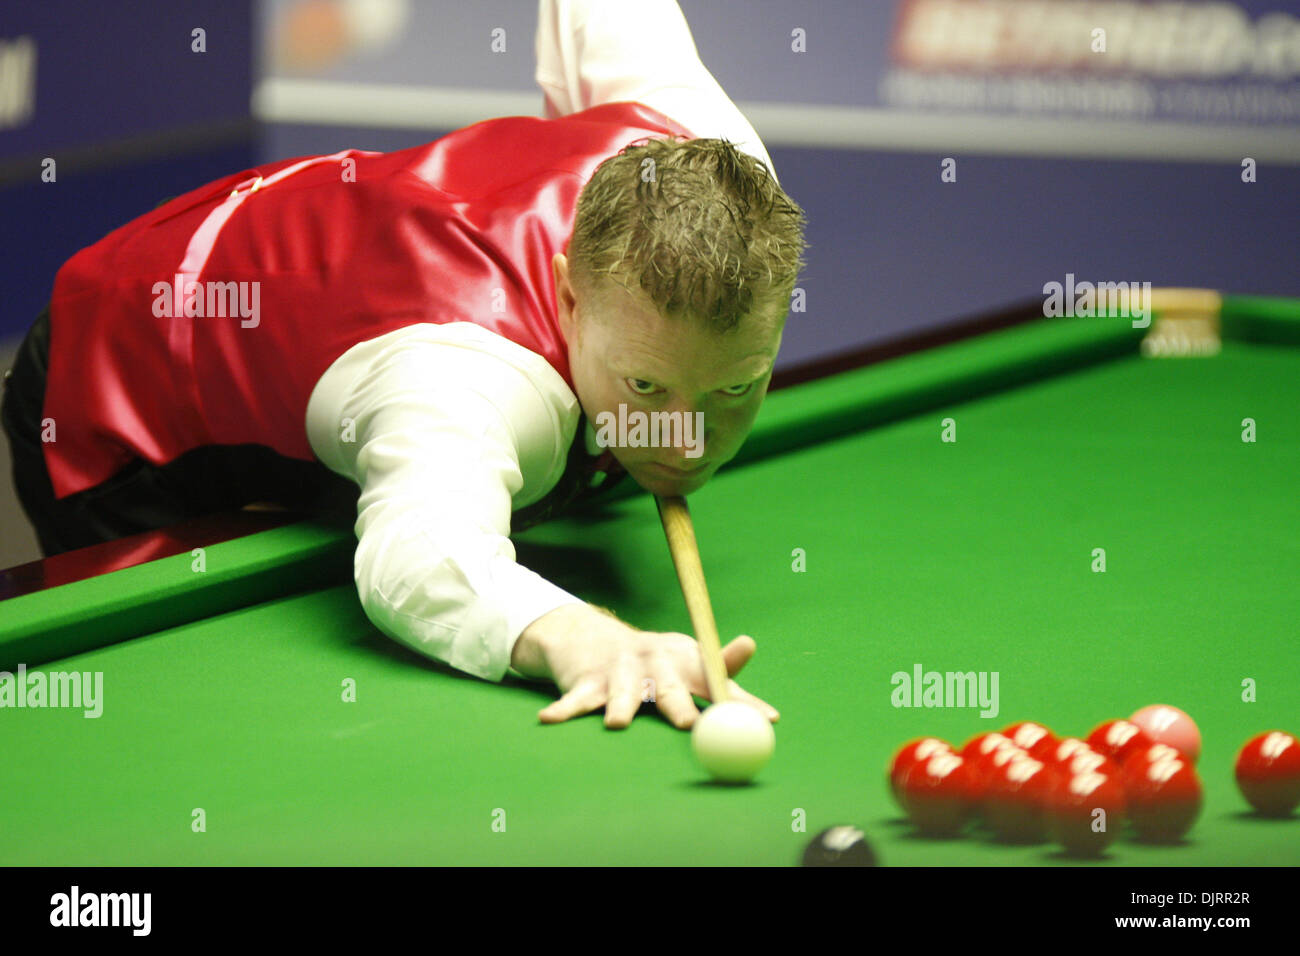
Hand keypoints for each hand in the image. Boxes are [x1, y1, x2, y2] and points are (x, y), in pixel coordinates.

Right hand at [510, 603, 779, 728]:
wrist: (593, 637)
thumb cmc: (653, 662)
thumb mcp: (691, 665)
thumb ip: (728, 689)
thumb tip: (774, 716)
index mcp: (684, 661)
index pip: (718, 682)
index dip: (742, 701)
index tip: (767, 718)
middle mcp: (653, 663)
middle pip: (668, 687)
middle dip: (678, 705)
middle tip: (688, 723)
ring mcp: (618, 671)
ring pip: (621, 694)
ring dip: (619, 707)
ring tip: (616, 722)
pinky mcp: (586, 681)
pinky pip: (574, 700)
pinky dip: (563, 710)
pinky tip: (550, 719)